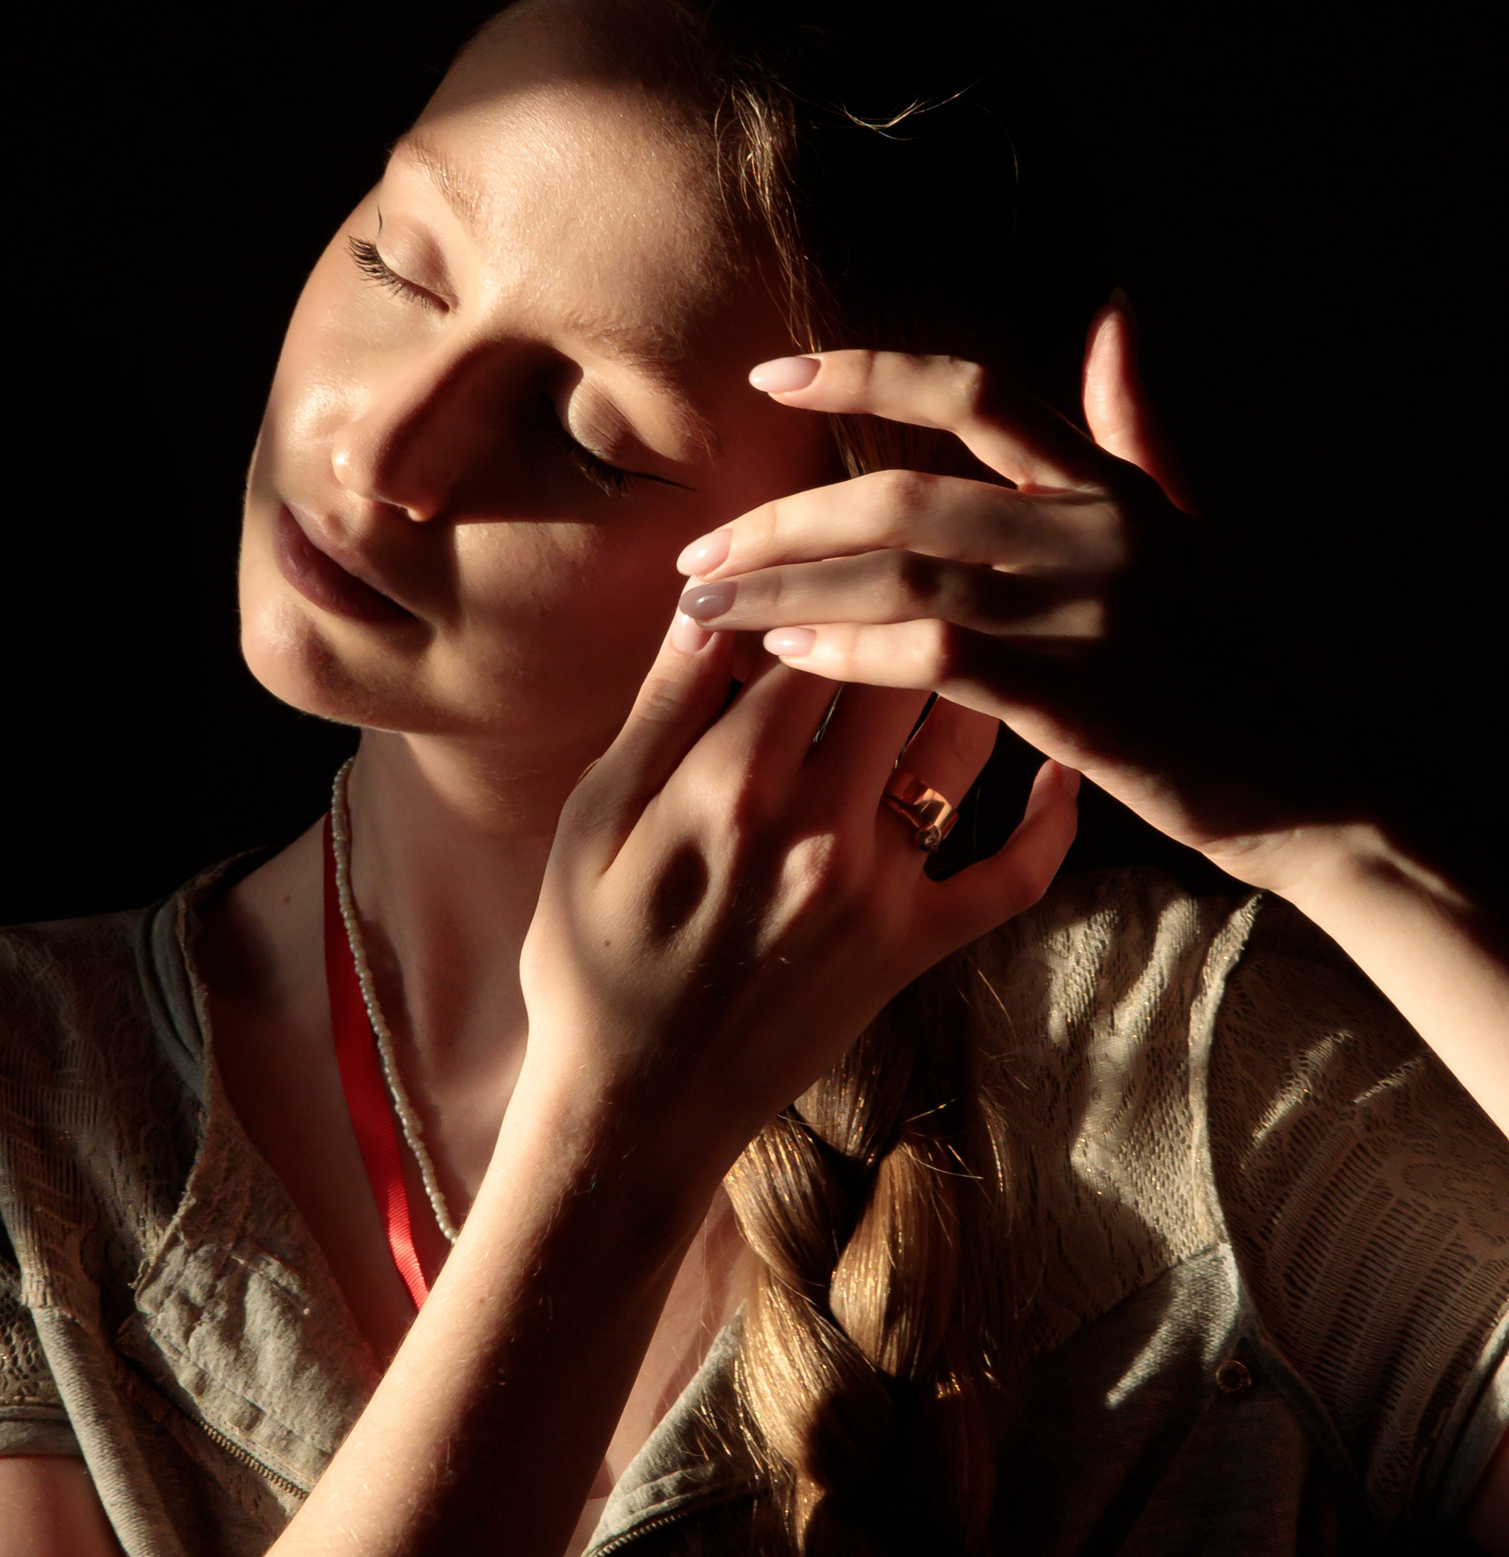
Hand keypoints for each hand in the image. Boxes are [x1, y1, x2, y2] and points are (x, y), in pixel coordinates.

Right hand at [514, 613, 1078, 1187]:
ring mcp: (883, 889)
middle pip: (902, 665)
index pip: (809, 626)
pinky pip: (1013, 876)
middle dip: (903, 601)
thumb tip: (712, 600)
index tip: (811, 545)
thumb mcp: (593, 823)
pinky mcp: (915, 949)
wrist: (634, 1110)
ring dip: (968, 681)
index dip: (814, 570)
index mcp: (736, 783)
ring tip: (966, 630)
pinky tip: (1065, 770)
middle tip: (909, 559)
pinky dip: (1052, 822)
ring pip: (964, 747)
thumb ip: (662, 712)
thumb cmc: (589, 960)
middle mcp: (827, 824)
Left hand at [672, 301, 1313, 894]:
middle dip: (785, 519)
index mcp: (1110, 482)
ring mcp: (1083, 609)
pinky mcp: (1071, 694)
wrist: (1311, 781)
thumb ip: (1134, 432)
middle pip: (903, 491)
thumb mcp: (1190, 527)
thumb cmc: (1234, 665)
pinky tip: (784, 658)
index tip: (770, 378)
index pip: (971, 391)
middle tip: (702, 550)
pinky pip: (932, 656)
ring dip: (789, 587)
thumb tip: (1112, 318)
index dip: (863, 372)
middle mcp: (1092, 528)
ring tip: (707, 606)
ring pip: (900, 572)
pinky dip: (848, 652)